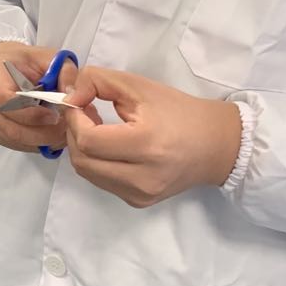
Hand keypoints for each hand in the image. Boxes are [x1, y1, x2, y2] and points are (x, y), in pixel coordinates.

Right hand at [0, 42, 77, 153]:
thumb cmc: (23, 60)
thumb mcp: (47, 56)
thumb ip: (64, 71)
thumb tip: (71, 95)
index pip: (4, 100)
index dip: (31, 113)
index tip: (55, 114)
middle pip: (9, 126)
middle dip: (41, 133)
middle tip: (66, 129)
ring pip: (12, 139)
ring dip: (40, 141)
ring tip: (61, 132)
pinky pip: (12, 143)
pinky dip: (33, 143)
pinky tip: (49, 135)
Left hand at [61, 67, 242, 207]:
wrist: (217, 146)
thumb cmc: (180, 111)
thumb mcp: (139, 86)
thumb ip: (97, 82)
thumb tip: (68, 95)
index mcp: (147, 145)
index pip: (89, 140)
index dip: (74, 119)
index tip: (79, 102)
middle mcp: (143, 177)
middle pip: (82, 160)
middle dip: (74, 133)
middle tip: (84, 112)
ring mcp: (140, 194)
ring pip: (87, 173)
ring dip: (82, 148)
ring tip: (97, 127)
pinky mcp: (138, 202)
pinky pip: (101, 181)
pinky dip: (96, 161)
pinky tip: (109, 145)